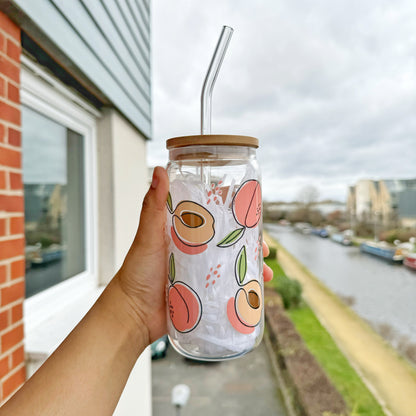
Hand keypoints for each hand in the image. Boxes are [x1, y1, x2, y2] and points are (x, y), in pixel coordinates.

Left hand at [116, 167, 272, 344]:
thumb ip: (153, 206)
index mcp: (184, 231)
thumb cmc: (137, 271)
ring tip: (265, 274)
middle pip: (229, 240)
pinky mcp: (203, 291)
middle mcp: (195, 249)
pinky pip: (227, 286)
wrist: (132, 313)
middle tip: (265, 249)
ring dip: (250, 267)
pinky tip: (254, 292)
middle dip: (250, 243)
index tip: (251, 211)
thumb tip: (159, 170)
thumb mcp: (148, 236)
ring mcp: (200, 270)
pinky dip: (242, 287)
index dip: (234, 212)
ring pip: (232, 264)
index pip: (214, 215)